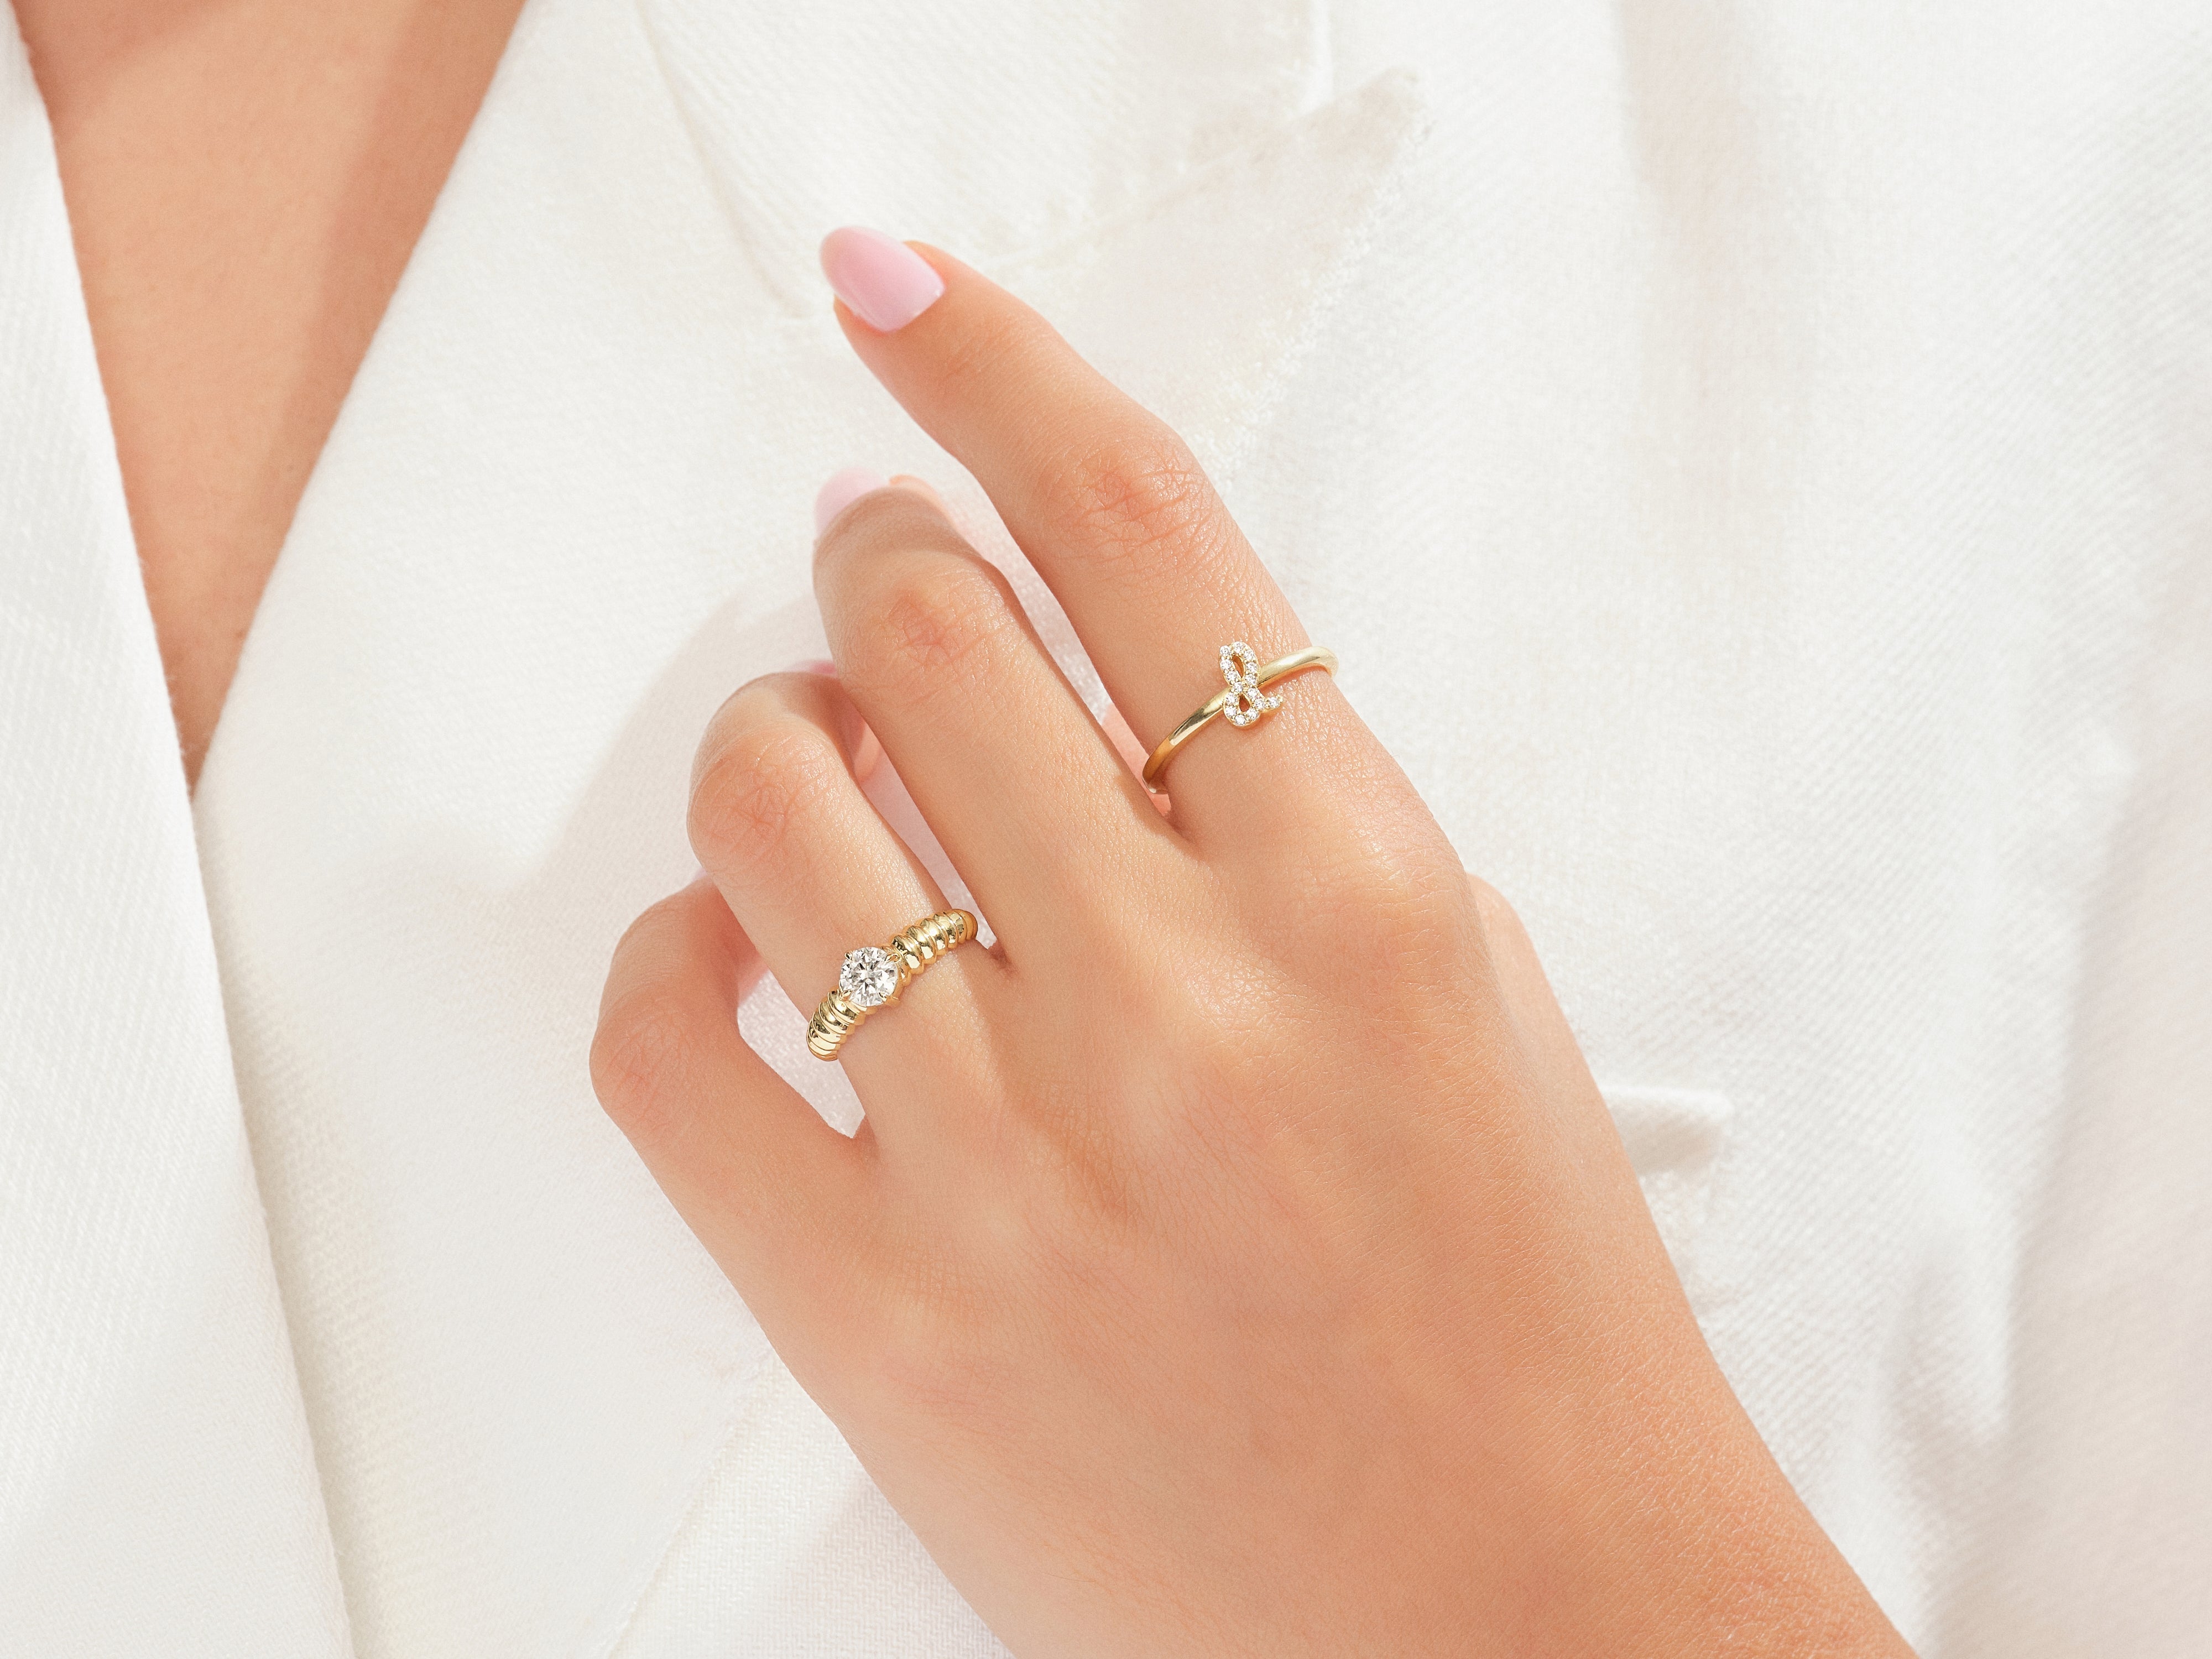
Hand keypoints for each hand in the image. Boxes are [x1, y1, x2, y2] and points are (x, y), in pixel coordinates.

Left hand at [592, 234, 1908, 1657]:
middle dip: (872, 553)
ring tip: (817, 756)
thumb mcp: (1460, 993)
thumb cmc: (1520, 1318)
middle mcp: (1181, 1001)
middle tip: (873, 564)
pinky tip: (744, 949)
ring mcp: (1015, 1159)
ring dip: (772, 729)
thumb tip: (1065, 662)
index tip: (901, 298)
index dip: (992, 365)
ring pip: (769, 799)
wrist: (1514, 1623)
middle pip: (920, 626)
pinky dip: (681, 951)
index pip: (1140, 529)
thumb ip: (1282, 811)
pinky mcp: (882, 1313)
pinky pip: (675, 1040)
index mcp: (1364, 898)